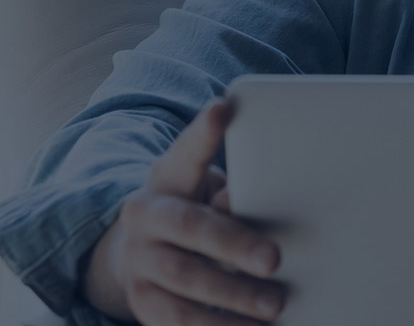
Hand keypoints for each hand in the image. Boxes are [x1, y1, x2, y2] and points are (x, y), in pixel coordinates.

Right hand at [82, 97, 284, 324]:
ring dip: (232, 298)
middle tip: (275, 259)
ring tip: (274, 305)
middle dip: (234, 245)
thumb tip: (236, 204)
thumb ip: (224, 191)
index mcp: (165, 177)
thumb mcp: (204, 187)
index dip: (203, 133)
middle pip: (189, 228)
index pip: (186, 152)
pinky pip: (177, 323)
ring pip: (184, 283)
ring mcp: (138, 262)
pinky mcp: (140, 303)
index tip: (222, 108)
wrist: (138, 247)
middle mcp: (144, 216)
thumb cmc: (192, 204)